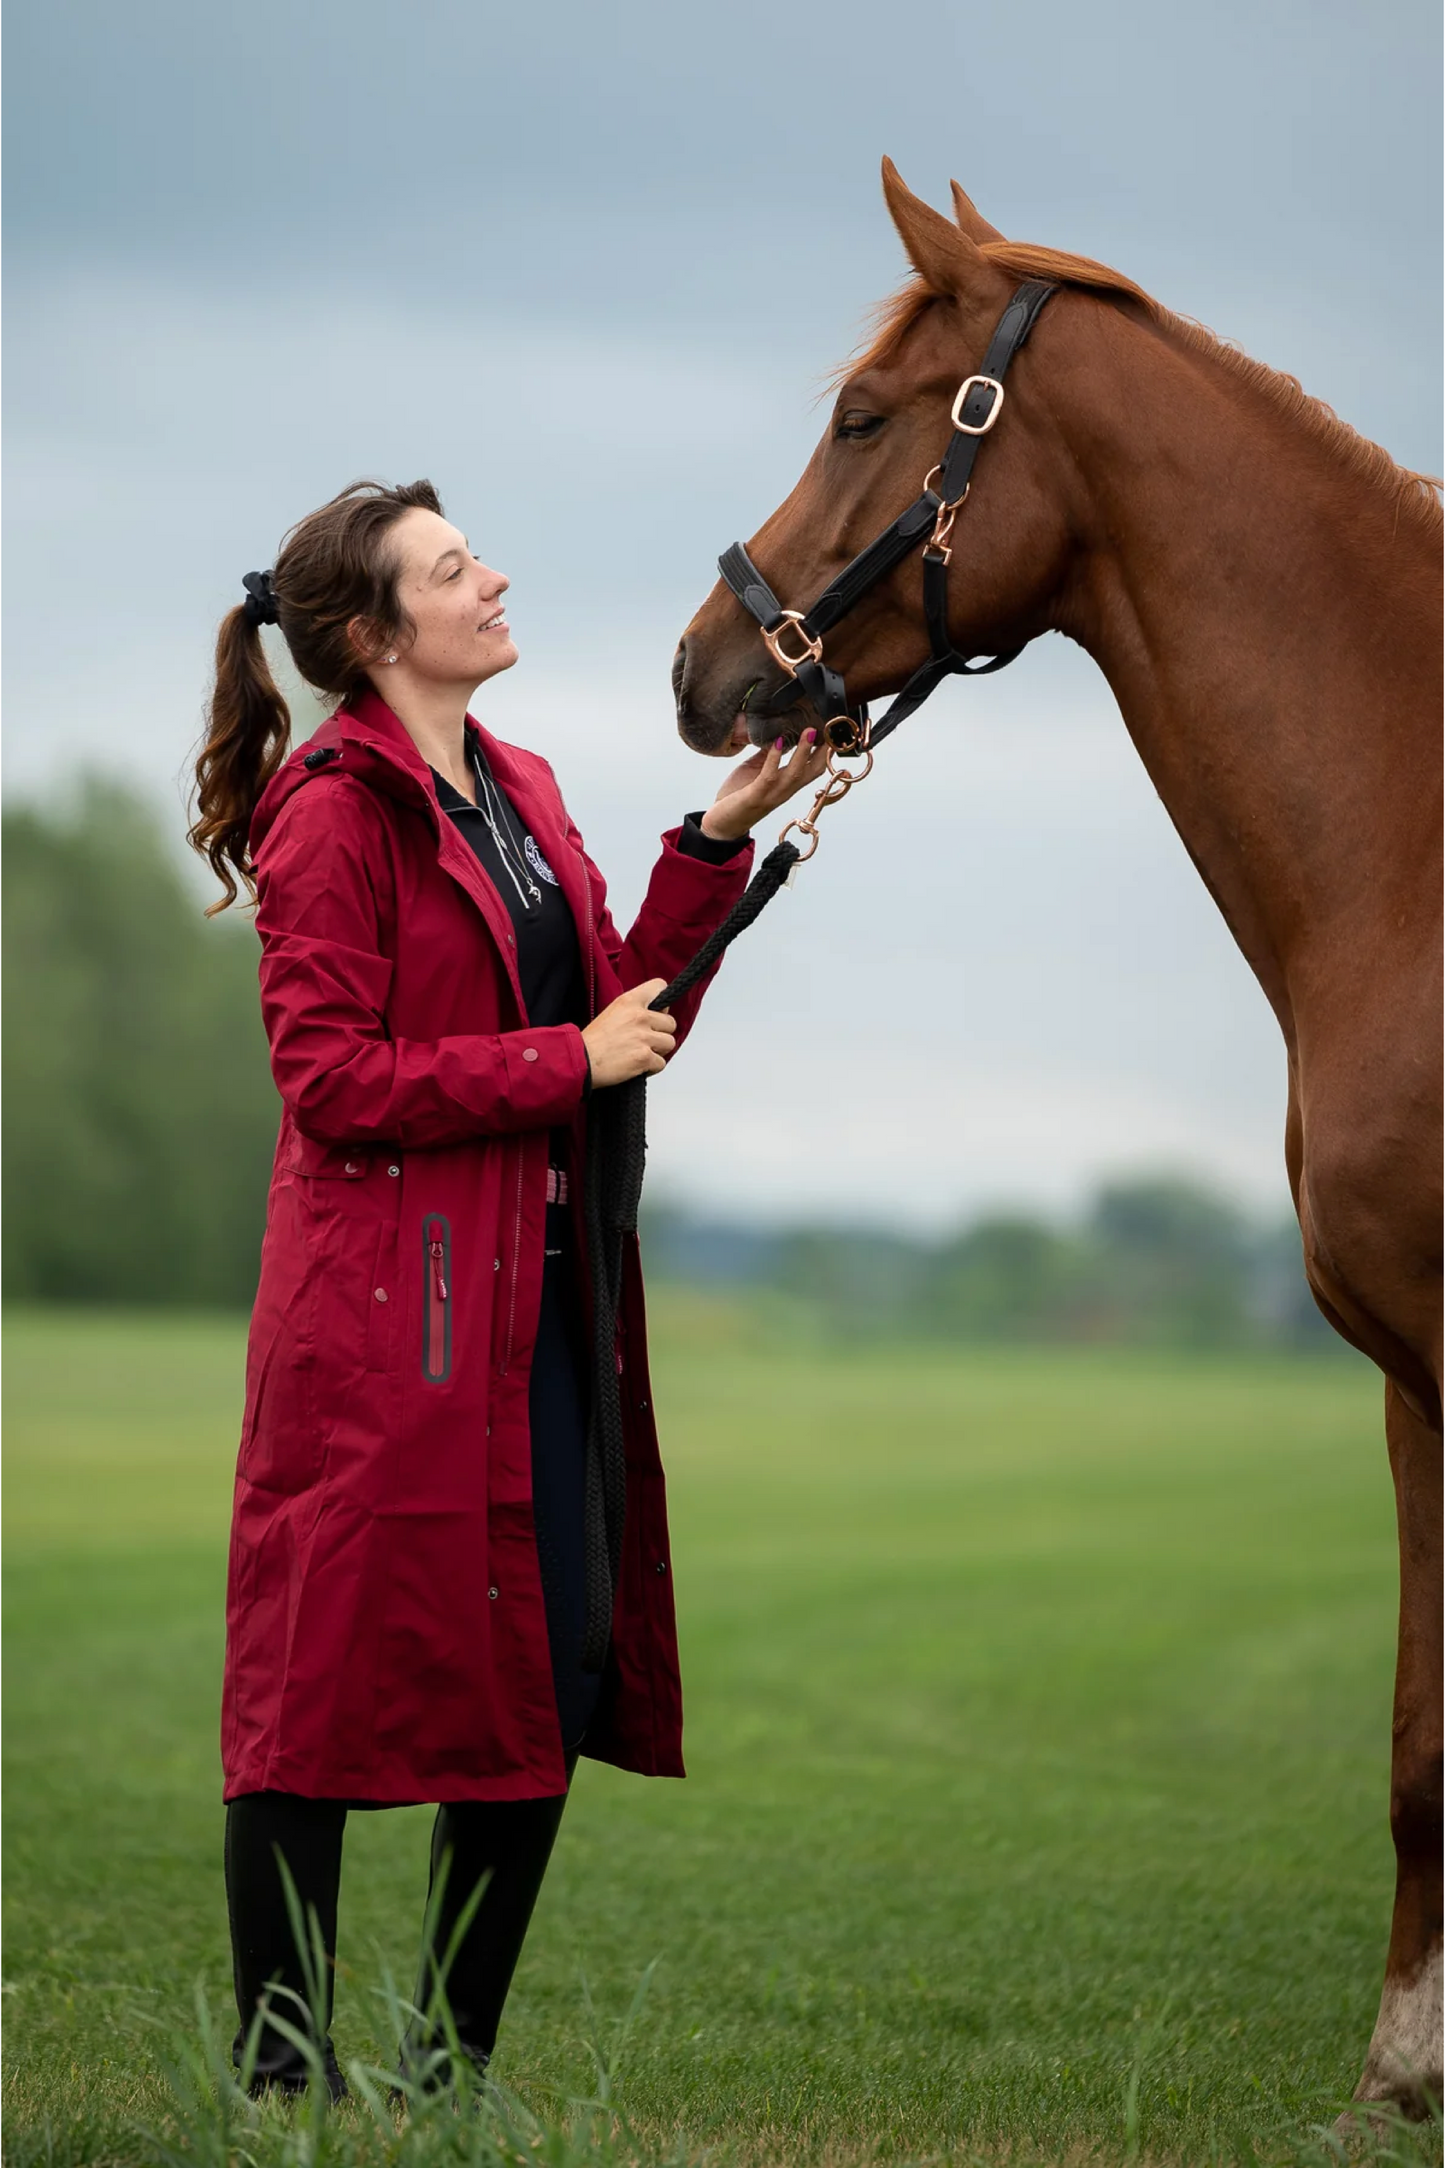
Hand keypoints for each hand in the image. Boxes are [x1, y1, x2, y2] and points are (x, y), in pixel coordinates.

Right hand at [581, 980, 677, 1087]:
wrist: (580, 1060)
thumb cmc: (592, 1040)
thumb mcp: (612, 1012)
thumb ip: (635, 1009)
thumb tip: (658, 1011)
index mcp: (630, 1001)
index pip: (659, 987)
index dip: (662, 1001)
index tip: (658, 1010)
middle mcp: (640, 1016)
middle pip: (670, 1023)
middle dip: (660, 1033)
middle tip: (644, 1039)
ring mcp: (644, 1037)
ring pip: (669, 1043)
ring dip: (658, 1050)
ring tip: (640, 1053)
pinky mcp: (645, 1057)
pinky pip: (661, 1063)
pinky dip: (651, 1067)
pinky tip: (638, 1066)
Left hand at [700, 730, 829, 841]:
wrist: (721, 823)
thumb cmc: (738, 798)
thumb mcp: (756, 771)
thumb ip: (768, 756)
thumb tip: (779, 735)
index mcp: (787, 785)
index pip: (813, 768)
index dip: (826, 752)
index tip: (832, 732)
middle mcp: (785, 791)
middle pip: (812, 771)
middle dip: (822, 751)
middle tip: (828, 729)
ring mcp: (772, 794)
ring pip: (795, 773)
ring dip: (803, 752)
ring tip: (809, 732)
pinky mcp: (756, 795)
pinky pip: (769, 776)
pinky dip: (775, 758)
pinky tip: (777, 742)